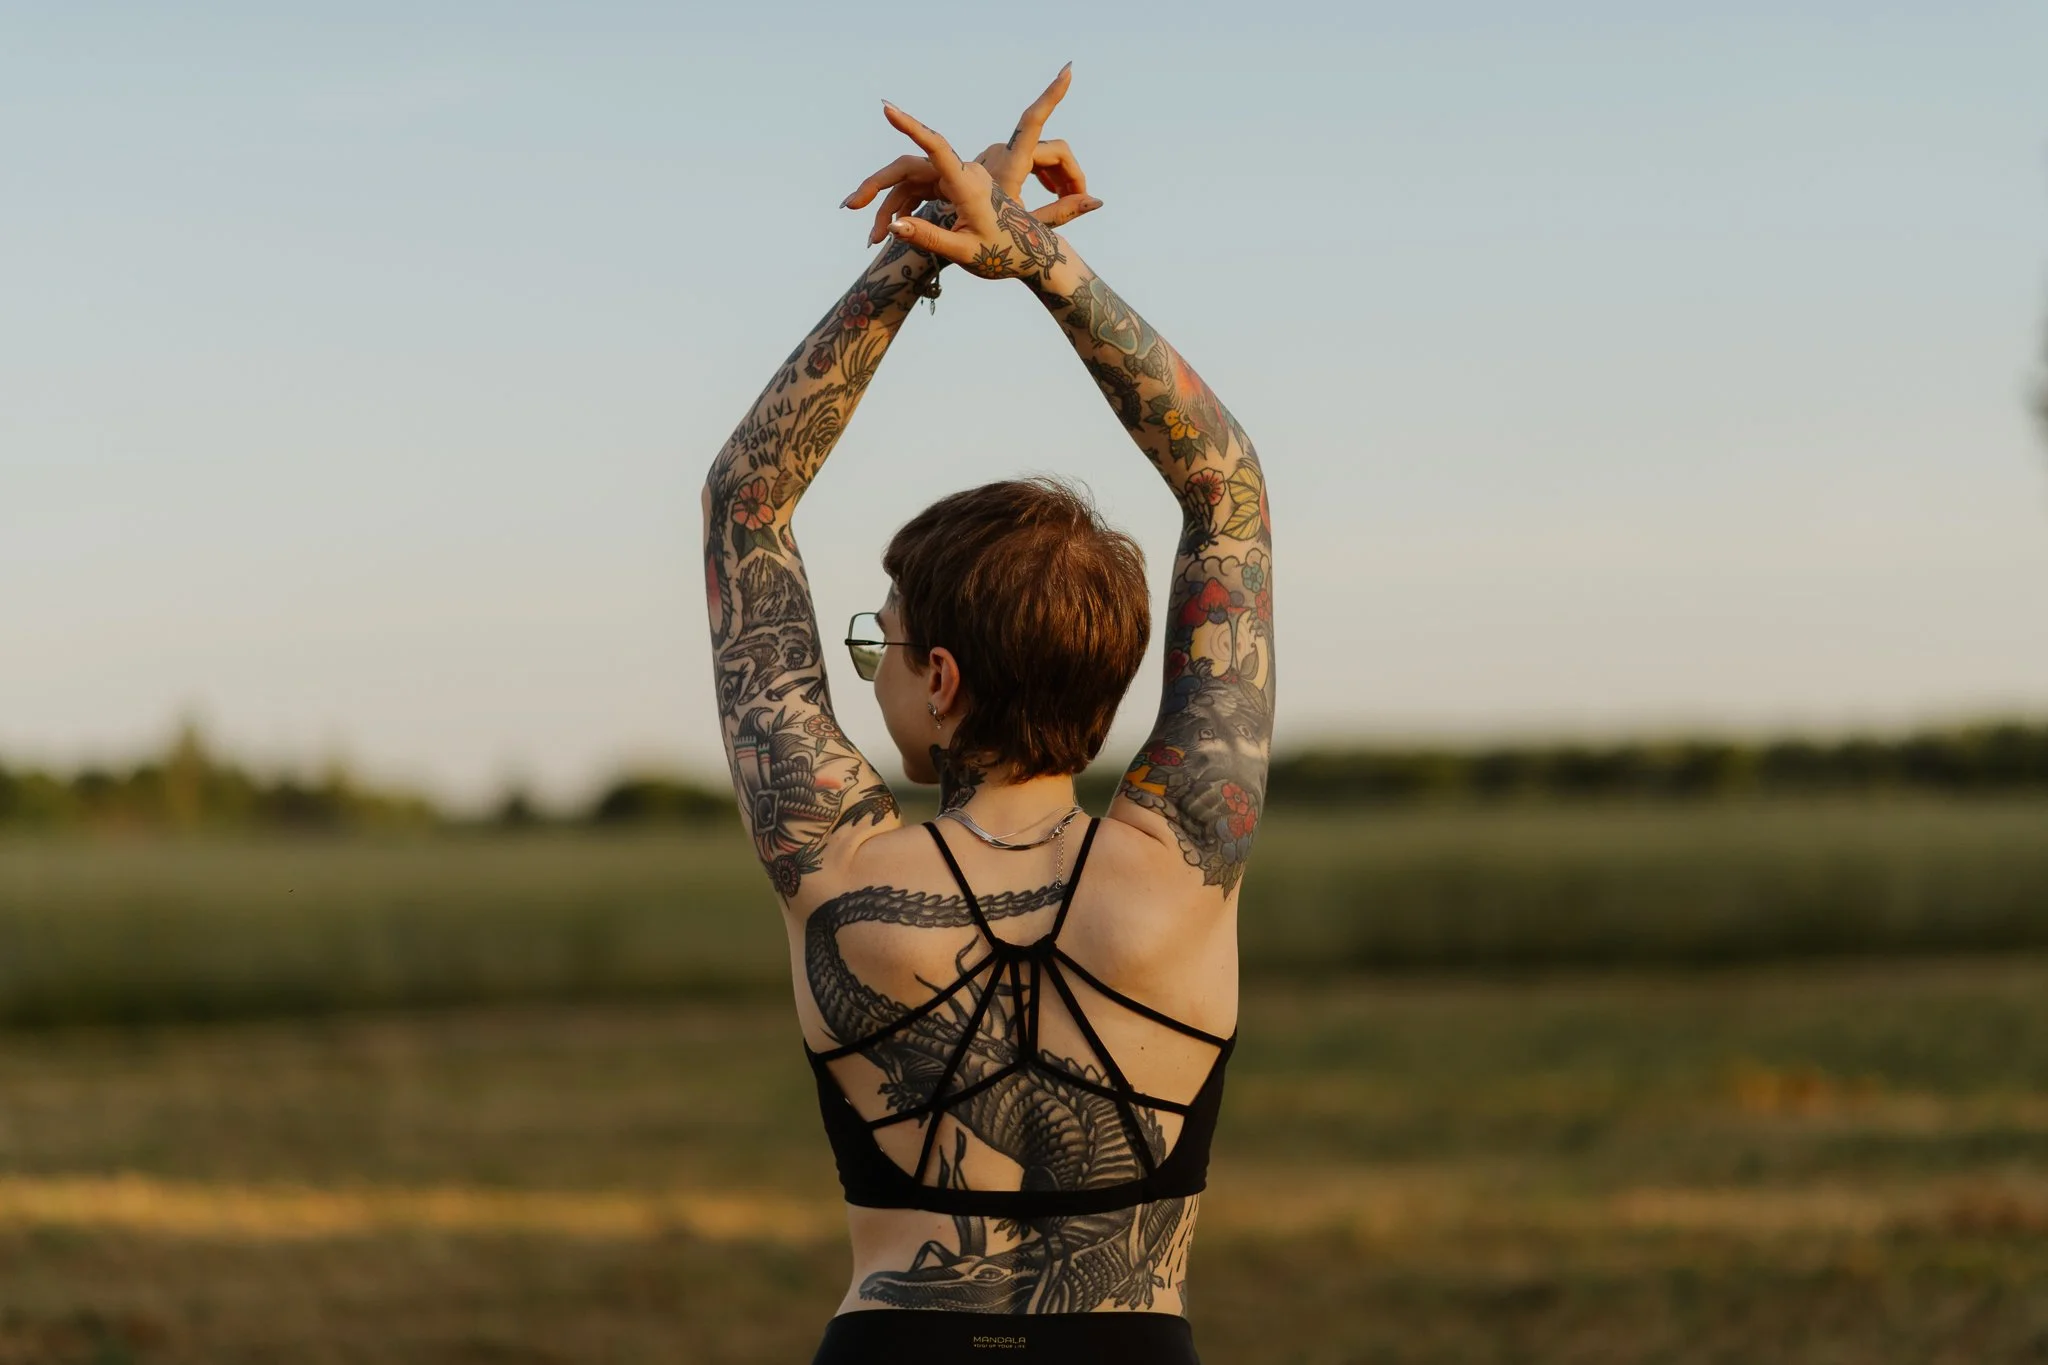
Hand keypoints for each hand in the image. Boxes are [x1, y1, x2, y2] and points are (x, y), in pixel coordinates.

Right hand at [839, 66, 1100, 277]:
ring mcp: (957, 178)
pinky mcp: (953, 187)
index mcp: (969, 185)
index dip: (910, 128)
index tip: (888, 110)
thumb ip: (928, 238)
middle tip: (849, 206)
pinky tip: (889, 228)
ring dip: (888, 207)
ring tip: (872, 239)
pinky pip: (919, 191)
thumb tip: (892, 226)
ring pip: (910, 182)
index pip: (935, 149)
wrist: (1029, 254)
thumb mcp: (965, 253)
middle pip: (908, 168)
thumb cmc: (1003, 254)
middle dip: (876, 187)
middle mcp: (962, 174)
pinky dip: (902, 208)